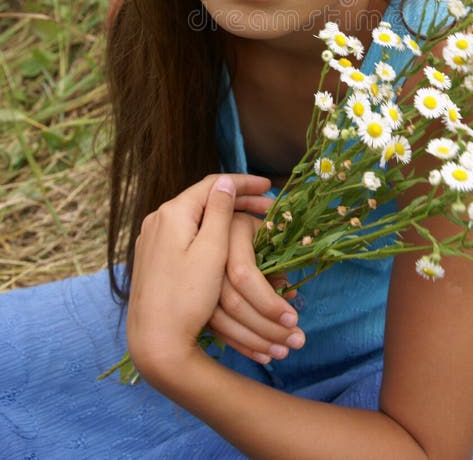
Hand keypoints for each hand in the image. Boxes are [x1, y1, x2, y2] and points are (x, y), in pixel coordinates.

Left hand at [126, 174, 271, 379]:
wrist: (154, 341)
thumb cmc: (187, 297)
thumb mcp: (211, 251)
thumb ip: (219, 212)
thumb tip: (225, 182)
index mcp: (173, 213)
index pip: (213, 185)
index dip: (243, 183)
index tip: (269, 187)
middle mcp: (158, 220)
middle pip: (204, 200)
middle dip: (238, 200)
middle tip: (269, 205)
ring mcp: (153, 239)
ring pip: (196, 217)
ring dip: (225, 216)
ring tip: (254, 221)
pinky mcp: (153, 257)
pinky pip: (186, 233)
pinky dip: (209, 231)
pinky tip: (227, 240)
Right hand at [207, 212, 305, 363]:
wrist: (224, 221)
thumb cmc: (258, 228)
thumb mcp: (270, 236)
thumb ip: (277, 263)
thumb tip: (288, 296)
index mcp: (228, 231)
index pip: (244, 274)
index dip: (268, 300)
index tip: (293, 319)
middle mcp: (207, 256)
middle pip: (232, 301)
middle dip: (267, 327)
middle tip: (297, 342)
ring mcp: (196, 279)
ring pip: (221, 319)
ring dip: (255, 340)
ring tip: (283, 353)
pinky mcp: (196, 298)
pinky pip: (216, 326)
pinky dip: (241, 343)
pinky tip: (262, 355)